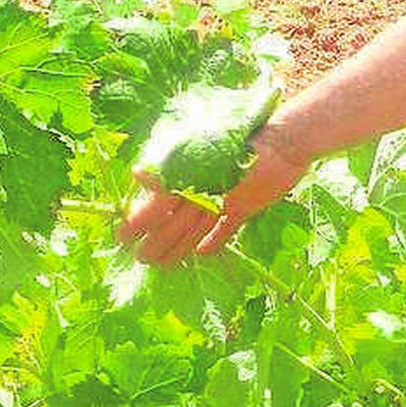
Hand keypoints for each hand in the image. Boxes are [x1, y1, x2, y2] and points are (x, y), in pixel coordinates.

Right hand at [117, 122, 309, 264]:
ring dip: (178, 245)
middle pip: (173, 220)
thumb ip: (170, 169)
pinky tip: (202, 254)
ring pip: (195, 227)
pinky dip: (215, 240)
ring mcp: (222, 198)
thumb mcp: (200, 153)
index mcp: (186, 176)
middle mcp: (201, 189)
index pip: (156, 204)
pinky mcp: (245, 205)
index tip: (122, 235)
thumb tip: (137, 175)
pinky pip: (226, 227)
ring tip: (162, 263)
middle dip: (156, 239)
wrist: (282, 143)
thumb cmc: (239, 143)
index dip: (139, 220)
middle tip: (139, 259)